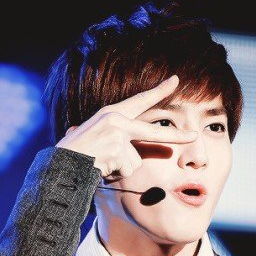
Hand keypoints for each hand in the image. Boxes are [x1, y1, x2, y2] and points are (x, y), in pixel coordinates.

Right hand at [55, 75, 197, 178]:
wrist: (61, 164)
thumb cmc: (77, 153)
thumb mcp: (96, 138)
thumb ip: (115, 139)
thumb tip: (114, 145)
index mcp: (111, 114)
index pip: (140, 100)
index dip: (159, 91)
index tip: (176, 80)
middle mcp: (116, 120)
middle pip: (154, 132)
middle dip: (176, 136)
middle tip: (194, 136)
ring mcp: (117, 134)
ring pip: (135, 161)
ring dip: (121, 168)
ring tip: (102, 164)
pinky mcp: (117, 149)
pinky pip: (127, 170)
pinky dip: (116, 175)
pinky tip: (101, 169)